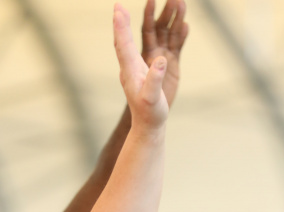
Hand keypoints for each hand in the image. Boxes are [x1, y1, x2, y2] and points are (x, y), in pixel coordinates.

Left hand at [114, 4, 168, 132]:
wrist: (149, 125)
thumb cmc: (149, 114)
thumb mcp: (152, 99)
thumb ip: (154, 80)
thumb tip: (161, 60)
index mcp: (131, 71)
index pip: (124, 45)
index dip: (121, 28)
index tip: (118, 10)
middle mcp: (133, 66)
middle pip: (126, 40)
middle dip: (122, 22)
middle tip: (118, 6)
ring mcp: (140, 68)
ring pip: (136, 45)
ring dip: (134, 28)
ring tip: (129, 11)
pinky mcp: (149, 71)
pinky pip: (149, 50)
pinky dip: (152, 38)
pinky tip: (152, 29)